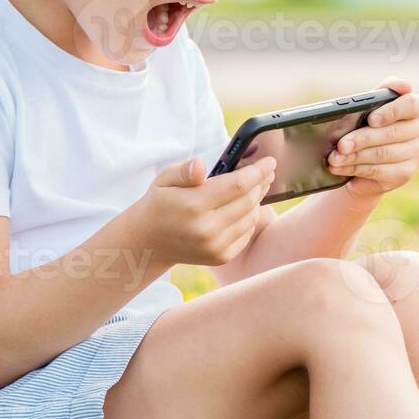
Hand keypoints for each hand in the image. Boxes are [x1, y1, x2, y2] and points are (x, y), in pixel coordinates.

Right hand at [136, 156, 275, 265]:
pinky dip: (250, 218)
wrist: (148, 241)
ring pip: (251, 217)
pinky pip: (247, 233)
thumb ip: (184, 170)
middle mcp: (206, 229)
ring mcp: (214, 246)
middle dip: (261, 183)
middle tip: (267, 171)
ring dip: (258, 200)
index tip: (269, 161)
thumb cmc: (160, 203)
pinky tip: (246, 207)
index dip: (258, 172)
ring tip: (257, 186)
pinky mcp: (220, 257)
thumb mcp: (164, 180)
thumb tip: (200, 166)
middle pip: (249, 201)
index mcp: (193, 205)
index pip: (238, 185)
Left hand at [327, 76, 418, 200]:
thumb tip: (403, 85)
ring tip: (335, 158)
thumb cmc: (371, 124)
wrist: (369, 158)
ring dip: (355, 156)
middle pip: (392, 133)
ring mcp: (417, 154)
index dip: (391, 112)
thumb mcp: (374, 105)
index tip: (371, 119)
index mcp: (417, 108)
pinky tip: (340, 167)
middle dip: (362, 139)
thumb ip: (384, 91)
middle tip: (341, 145)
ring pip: (383, 154)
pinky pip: (378, 171)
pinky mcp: (405, 173)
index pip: (411, 105)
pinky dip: (355, 169)